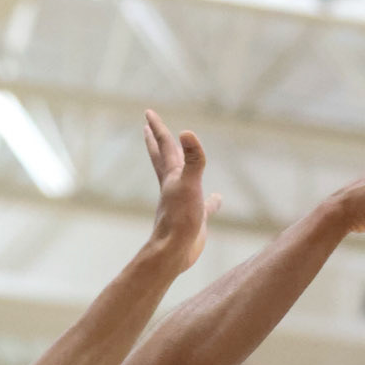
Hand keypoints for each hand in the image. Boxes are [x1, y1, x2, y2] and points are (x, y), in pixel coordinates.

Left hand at [145, 109, 221, 269]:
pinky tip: (217, 198)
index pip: (163, 145)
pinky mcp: (195, 218)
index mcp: (171, 175)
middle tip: (149, 128)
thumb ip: (192, 159)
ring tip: (182, 158)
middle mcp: (174, 186)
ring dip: (182, 166)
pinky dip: (211, 200)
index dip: (158, 128)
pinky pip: (205, 205)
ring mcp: (183, 201)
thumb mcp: (188, 184)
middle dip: (157, 142)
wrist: (174, 252)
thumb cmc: (179, 219)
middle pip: (163, 158)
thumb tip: (187, 132)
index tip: (148, 112)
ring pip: (182, 178)